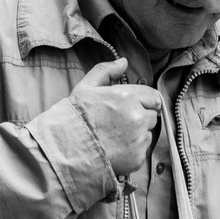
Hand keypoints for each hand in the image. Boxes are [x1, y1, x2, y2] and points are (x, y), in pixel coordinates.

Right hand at [69, 58, 161, 175]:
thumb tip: (123, 62)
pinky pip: (143, 150)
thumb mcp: (86, 88)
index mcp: (126, 96)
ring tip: (116, 136)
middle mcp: (137, 116)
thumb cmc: (75, 118)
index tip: (136, 107)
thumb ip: (106, 71)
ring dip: (138, 133)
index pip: (153, 96)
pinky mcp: (138, 157)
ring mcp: (138, 138)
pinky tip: (116, 149)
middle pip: (152, 115)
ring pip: (148, 132)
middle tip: (120, 123)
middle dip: (141, 117)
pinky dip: (133, 150)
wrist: (66, 151)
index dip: (145, 101)